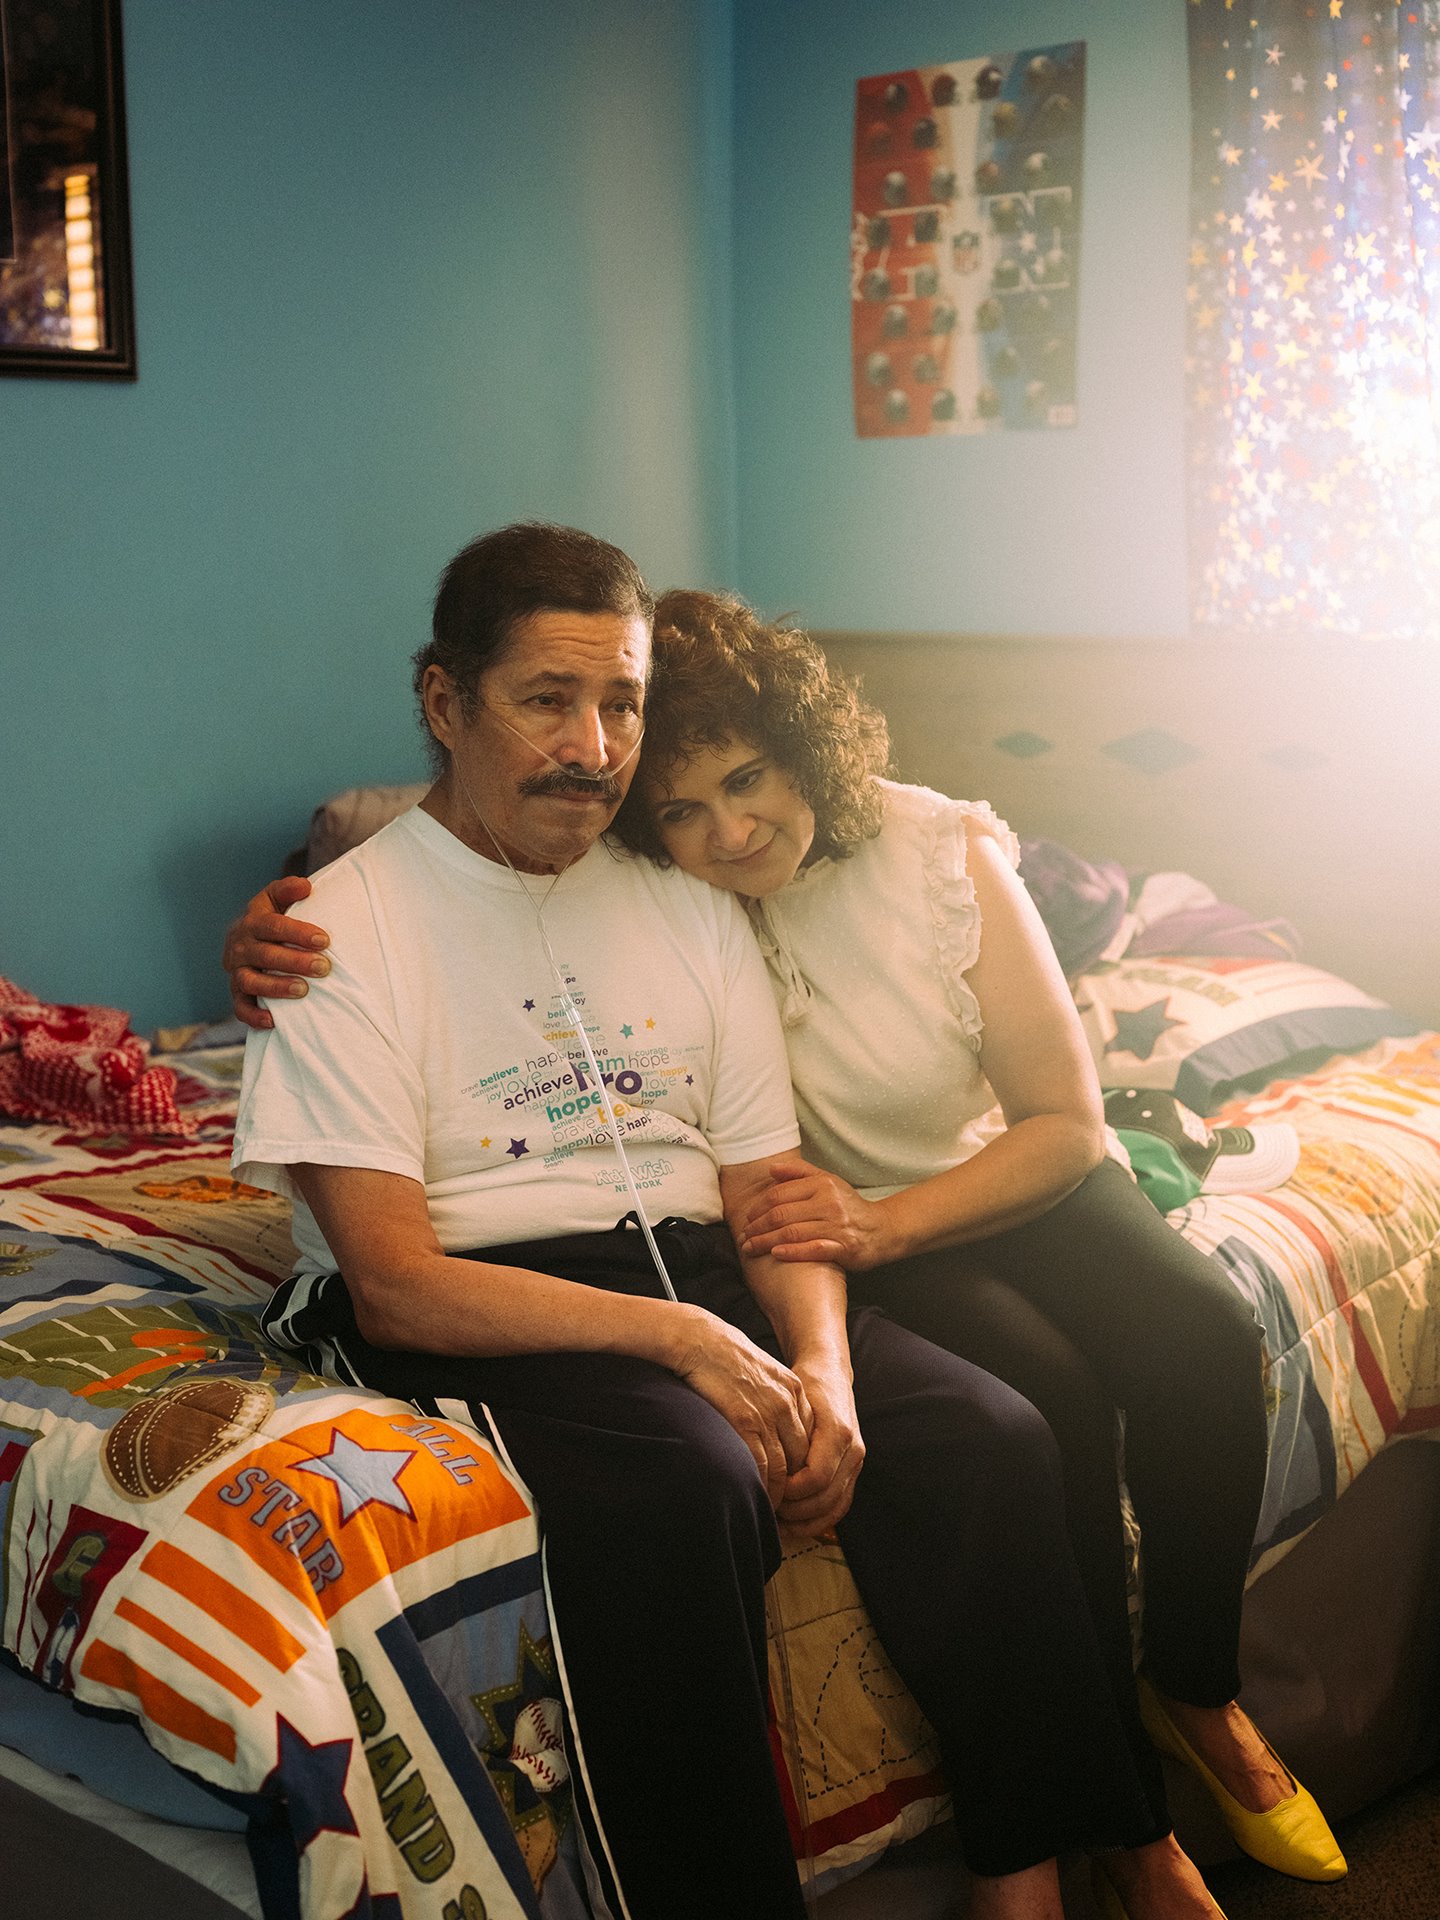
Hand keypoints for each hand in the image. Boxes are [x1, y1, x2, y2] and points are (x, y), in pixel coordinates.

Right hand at [222, 876, 330, 1030]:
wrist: (249, 941)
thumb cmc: (273, 920)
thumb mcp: (277, 900)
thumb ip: (288, 890)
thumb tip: (306, 886)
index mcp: (252, 921)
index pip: (272, 925)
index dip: (297, 932)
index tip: (324, 940)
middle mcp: (240, 946)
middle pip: (265, 954)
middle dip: (295, 961)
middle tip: (324, 967)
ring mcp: (236, 971)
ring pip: (250, 981)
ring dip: (276, 986)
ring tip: (303, 989)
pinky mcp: (236, 994)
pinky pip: (240, 1008)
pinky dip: (254, 1015)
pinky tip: (274, 1020)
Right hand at [671, 1309, 814, 1508]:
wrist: (701, 1340)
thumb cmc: (725, 1357)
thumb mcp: (763, 1372)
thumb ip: (775, 1397)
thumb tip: (774, 1427)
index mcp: (794, 1390)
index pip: (809, 1438)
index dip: (802, 1466)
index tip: (792, 1483)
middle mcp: (787, 1403)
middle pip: (801, 1457)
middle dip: (794, 1485)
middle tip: (785, 1504)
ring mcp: (768, 1413)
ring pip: (783, 1467)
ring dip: (778, 1493)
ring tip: (770, 1508)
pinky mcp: (745, 1421)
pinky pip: (761, 1464)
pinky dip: (761, 1485)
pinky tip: (755, 1494)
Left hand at [739, 1157, 889, 1270]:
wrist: (883, 1230)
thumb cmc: (850, 1206)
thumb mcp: (828, 1181)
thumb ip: (799, 1172)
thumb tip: (771, 1168)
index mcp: (822, 1185)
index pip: (780, 1194)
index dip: (758, 1208)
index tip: (747, 1218)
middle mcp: (828, 1203)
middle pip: (782, 1215)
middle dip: (757, 1227)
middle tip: (744, 1237)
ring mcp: (836, 1226)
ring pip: (792, 1233)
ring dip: (766, 1242)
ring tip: (751, 1249)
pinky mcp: (844, 1248)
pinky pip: (812, 1250)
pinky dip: (792, 1252)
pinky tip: (776, 1254)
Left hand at [778, 1356, 864, 1536]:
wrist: (830, 1373)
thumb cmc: (807, 1384)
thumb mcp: (793, 1400)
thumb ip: (786, 1432)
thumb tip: (766, 1463)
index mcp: (838, 1433)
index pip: (816, 1477)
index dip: (790, 1489)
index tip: (769, 1486)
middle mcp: (853, 1450)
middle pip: (825, 1498)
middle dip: (794, 1510)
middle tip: (768, 1507)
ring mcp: (856, 1462)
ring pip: (834, 1508)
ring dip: (805, 1522)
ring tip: (778, 1522)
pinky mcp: (852, 1470)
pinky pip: (840, 1505)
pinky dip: (818, 1520)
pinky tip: (794, 1524)